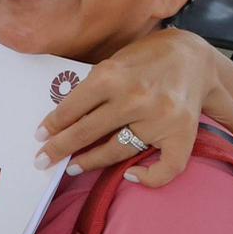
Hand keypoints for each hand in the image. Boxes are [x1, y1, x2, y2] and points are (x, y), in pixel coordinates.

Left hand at [36, 29, 220, 184]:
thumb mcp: (111, 63)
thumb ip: (91, 89)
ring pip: (117, 150)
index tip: (40, 136)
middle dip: (59, 149)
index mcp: (110, 76)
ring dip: (90, 162)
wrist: (192, 55)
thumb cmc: (144, 58)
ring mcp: (159, 117)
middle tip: (42, 160)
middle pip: (86, 132)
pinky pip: (167, 166)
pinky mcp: (182, 132)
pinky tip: (130, 176)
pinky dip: (150, 178)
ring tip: (73, 167)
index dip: (52, 125)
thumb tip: (62, 120)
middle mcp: (134, 98)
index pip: (71, 108)